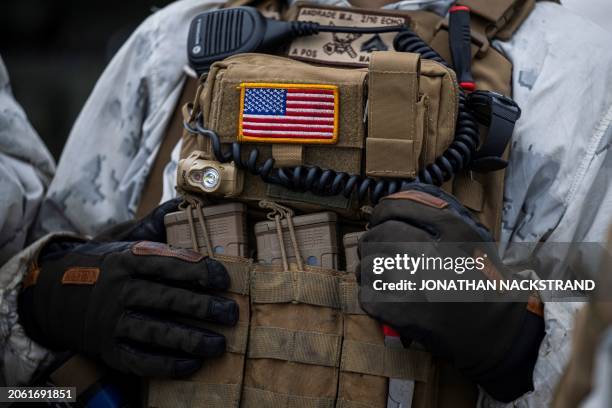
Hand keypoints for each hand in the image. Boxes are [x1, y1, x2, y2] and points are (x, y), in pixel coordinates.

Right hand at [19, 200, 237, 377]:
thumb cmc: (107, 265)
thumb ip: (156, 224)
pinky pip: (138, 361)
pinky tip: (191, 364)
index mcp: (127, 259)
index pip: (166, 263)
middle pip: (165, 299)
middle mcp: (118, 290)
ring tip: (219, 344)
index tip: (225, 279)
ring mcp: (111, 322)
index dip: (197, 271)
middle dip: (202, 307)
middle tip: (231, 314)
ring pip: (155, 332)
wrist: (55, 295)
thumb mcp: (126, 240)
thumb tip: (185, 200)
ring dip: (190, 340)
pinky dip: (165, 365)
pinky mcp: (107, 348)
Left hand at [358, 184, 543, 401]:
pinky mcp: (401, 311)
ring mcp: (415, 282)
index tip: (379, 221)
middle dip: (372, 243)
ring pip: (368, 265)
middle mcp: (431, 251)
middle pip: (376, 236)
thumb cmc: (477, 276)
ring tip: (382, 276)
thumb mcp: (469, 233)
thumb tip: (402, 193)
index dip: (380, 214)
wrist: (492, 327)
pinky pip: (367, 294)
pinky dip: (372, 296)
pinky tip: (386, 297)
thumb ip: (438, 210)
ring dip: (369, 270)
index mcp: (449, 227)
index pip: (393, 207)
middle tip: (379, 253)